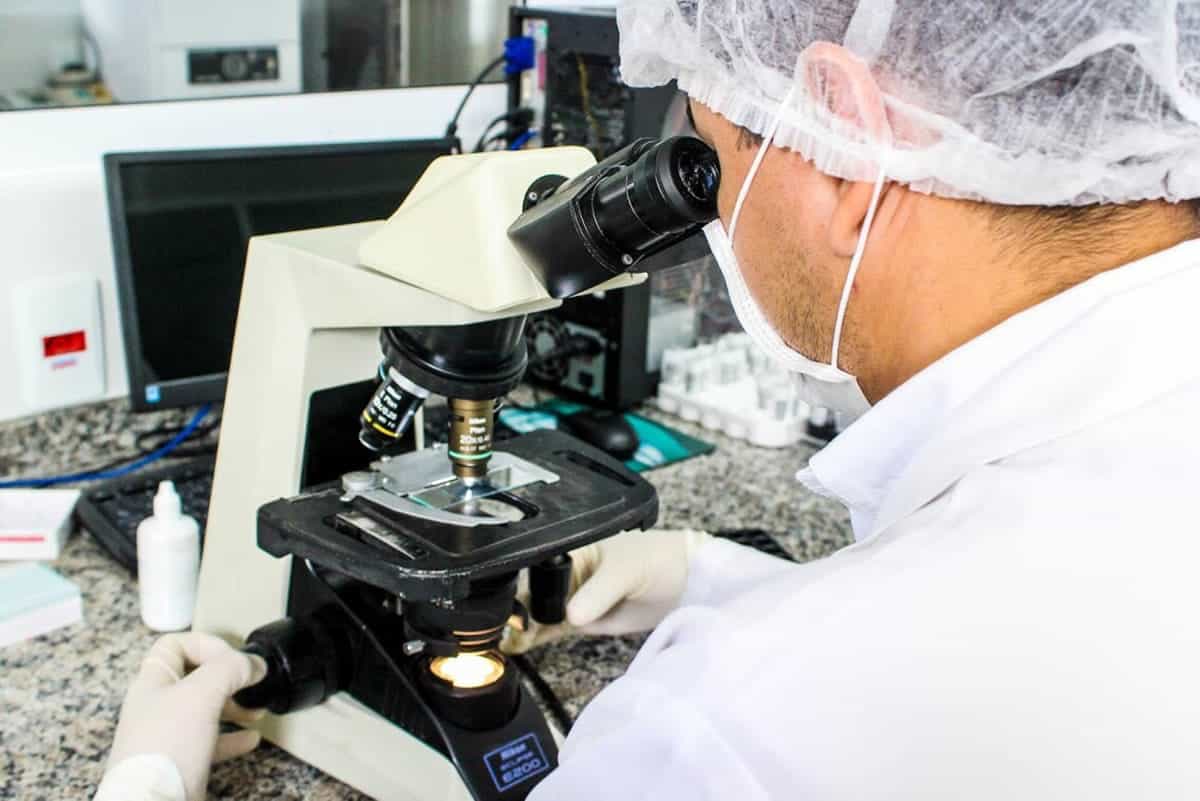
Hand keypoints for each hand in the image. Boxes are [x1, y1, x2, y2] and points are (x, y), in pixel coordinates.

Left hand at [107, 633, 268, 800]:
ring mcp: (168, 736)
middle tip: (249, 681)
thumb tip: (253, 662)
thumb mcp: (201, 695)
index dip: (206, 644)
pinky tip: (249, 739)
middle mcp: (157, 706)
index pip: (175, 645)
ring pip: (205, 710)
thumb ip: (229, 669)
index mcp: (152, 682)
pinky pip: (211, 742)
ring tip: (256, 709)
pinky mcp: (180, 762)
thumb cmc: (165, 750)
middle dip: (227, 676)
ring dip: (234, 705)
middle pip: (194, 677)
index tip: (233, 657)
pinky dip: (233, 737)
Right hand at [503, 529, 709, 653]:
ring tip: (502, 642)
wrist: (686, 585)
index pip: (533, 567)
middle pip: (529, 592)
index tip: (504, 607)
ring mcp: (572, 597)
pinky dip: (533, 637)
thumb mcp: (626, 570)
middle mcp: (564, 571)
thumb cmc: (657, 561)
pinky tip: (516, 646)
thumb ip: (599, 591)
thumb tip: (570, 616)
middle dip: (513, 610)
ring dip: (519, 627)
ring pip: (535, 613)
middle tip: (501, 629)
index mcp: (570, 549)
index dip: (518, 586)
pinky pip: (550, 629)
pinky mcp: (581, 620)